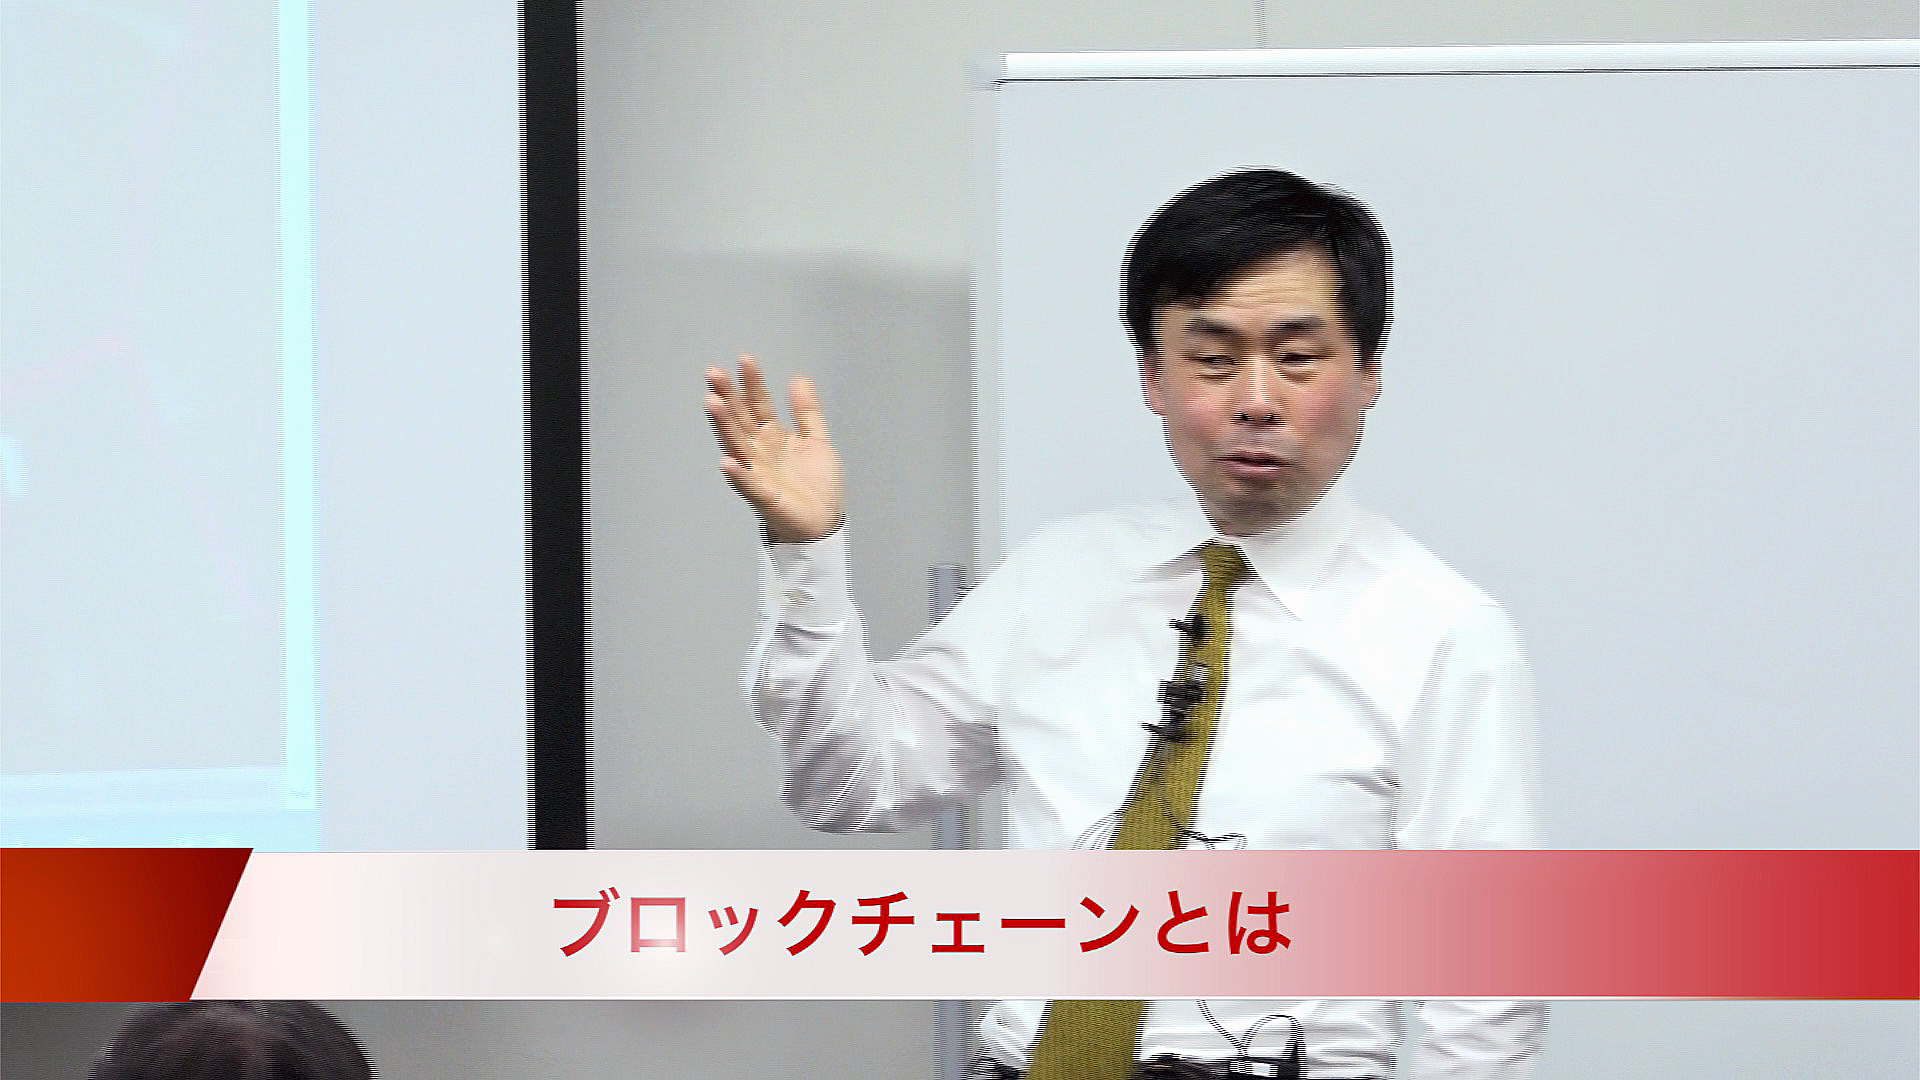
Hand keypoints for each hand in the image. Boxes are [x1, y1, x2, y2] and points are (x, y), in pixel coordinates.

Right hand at [704, 355, 842, 543]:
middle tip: (715, 374)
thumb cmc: (817, 487)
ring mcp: (757, 472)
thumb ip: (807, 412)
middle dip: (727, 396)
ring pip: (736, 444)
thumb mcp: (817, 440)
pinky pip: (747, 484)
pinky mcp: (762, 497)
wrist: (824, 522)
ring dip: (724, 425)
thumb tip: (799, 379)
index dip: (751, 383)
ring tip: (713, 403)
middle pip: (739, 419)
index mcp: (771, 436)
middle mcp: (759, 451)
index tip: (745, 360)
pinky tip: (726, 461)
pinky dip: (737, 474)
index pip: (757, 404)